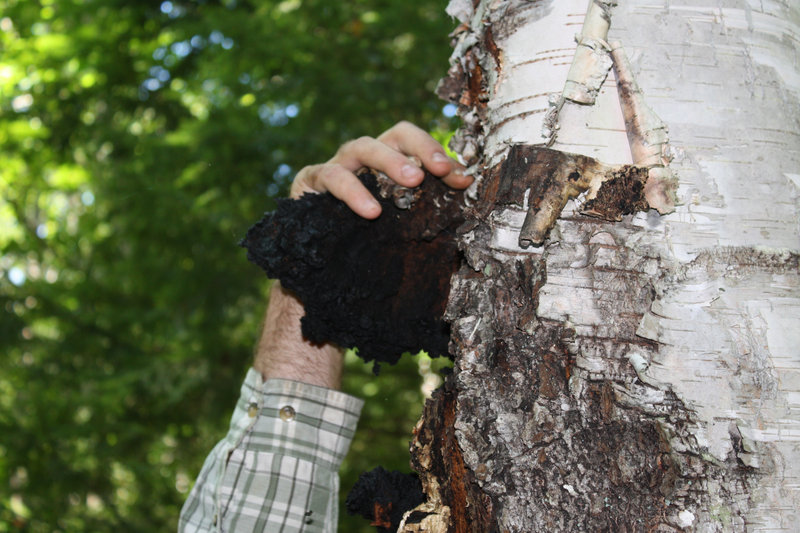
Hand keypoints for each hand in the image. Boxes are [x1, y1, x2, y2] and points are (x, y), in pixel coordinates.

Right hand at [290, 121, 471, 218]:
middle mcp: (364, 156)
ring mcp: (337, 163)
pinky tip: (372, 212)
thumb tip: (466, 180)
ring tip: (413, 183)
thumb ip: (431, 198)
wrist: (316, 260)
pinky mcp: (310, 179)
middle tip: (439, 170)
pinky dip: (354, 192)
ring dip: (390, 161)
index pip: (413, 140)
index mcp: (387, 159)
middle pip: (394, 135)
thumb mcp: (400, 217)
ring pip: (362, 146)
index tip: (459, 176)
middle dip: (420, 148)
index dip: (436, 152)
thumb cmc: (364, 234)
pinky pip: (333, 177)